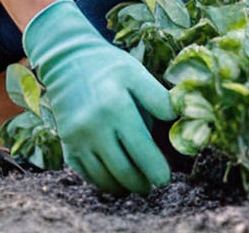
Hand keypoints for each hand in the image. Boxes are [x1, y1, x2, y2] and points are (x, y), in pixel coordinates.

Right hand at [21, 0, 172, 193]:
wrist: (67, 62)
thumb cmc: (109, 69)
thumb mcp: (137, 74)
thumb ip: (160, 99)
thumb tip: (181, 123)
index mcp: (116, 107)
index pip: (142, 151)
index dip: (156, 170)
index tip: (164, 178)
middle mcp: (93, 126)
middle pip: (124, 171)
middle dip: (142, 183)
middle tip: (153, 184)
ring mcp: (77, 138)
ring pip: (105, 179)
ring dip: (124, 187)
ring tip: (137, 184)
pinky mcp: (67, 146)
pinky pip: (88, 176)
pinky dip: (105, 182)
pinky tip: (117, 178)